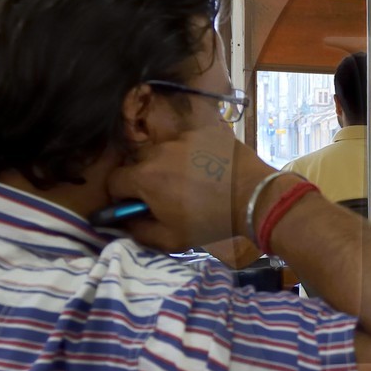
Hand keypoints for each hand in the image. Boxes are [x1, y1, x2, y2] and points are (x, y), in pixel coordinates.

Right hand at [105, 122, 269, 251]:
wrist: (255, 197)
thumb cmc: (212, 222)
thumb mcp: (171, 239)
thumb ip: (139, 231)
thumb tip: (124, 221)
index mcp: (145, 177)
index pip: (114, 181)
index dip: (121, 195)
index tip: (135, 204)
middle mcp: (159, 151)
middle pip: (139, 163)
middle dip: (146, 179)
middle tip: (168, 196)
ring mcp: (183, 138)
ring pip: (165, 152)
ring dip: (170, 165)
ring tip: (193, 182)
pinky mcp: (206, 131)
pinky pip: (189, 143)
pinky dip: (194, 155)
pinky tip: (210, 169)